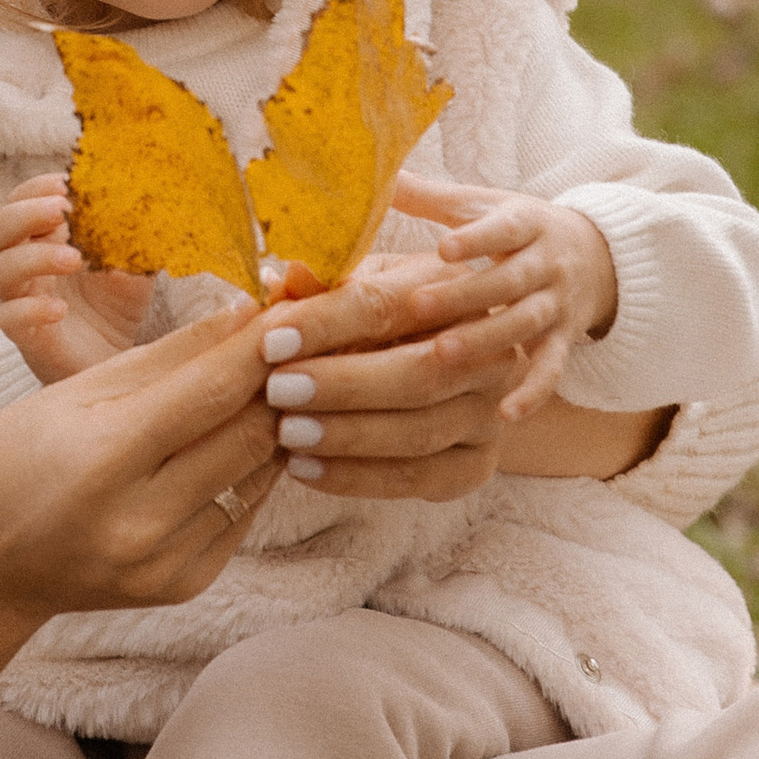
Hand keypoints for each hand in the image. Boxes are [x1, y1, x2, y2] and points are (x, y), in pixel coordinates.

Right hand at [0, 173, 152, 384]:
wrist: (118, 360)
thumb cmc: (116, 306)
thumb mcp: (133, 262)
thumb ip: (131, 233)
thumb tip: (139, 197)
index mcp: (42, 239)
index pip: (20, 202)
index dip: (36, 189)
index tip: (67, 185)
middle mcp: (23, 266)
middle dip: (23, 214)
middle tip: (60, 210)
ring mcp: (20, 300)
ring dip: (32, 257)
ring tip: (74, 259)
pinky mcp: (26, 337)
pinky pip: (7, 318)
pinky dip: (29, 309)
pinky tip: (59, 310)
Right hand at [0, 305, 278, 758]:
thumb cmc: (19, 458)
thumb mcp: (75, 391)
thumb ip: (169, 357)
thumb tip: (246, 315)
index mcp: (101, 462)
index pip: (210, 393)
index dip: (261, 346)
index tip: (294, 309)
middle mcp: (138, 522)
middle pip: (249, 435)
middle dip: (278, 381)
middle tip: (294, 341)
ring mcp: (163, 562)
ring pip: (258, 474)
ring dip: (273, 424)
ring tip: (273, 385)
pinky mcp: (183, 586)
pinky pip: (243, 513)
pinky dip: (249, 471)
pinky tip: (235, 443)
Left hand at [251, 258, 548, 504]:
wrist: (440, 369)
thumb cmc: (381, 319)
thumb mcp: (354, 289)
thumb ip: (317, 292)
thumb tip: (277, 279)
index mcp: (451, 290)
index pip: (386, 305)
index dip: (326, 324)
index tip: (270, 342)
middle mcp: (487, 350)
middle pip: (418, 372)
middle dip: (342, 384)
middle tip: (277, 391)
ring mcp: (488, 411)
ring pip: (420, 431)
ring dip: (347, 435)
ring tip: (286, 434)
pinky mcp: (477, 464)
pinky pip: (417, 479)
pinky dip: (356, 478)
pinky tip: (304, 469)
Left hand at [391, 173, 618, 421]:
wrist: (597, 256)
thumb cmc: (517, 229)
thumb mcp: (483, 206)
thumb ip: (430, 196)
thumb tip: (377, 171)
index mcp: (526, 225)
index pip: (504, 228)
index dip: (477, 239)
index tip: (443, 247)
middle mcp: (545, 265)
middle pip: (508, 280)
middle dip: (466, 295)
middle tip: (418, 307)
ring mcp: (556, 306)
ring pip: (524, 324)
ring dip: (486, 341)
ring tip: (442, 355)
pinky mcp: (563, 341)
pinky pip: (551, 369)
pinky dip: (533, 393)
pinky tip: (505, 413)